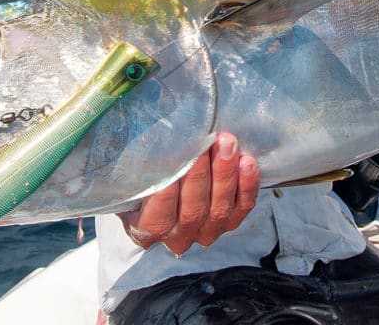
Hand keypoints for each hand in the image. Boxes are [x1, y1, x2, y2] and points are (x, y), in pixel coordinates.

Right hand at [117, 131, 259, 255]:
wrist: (168, 183)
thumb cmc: (145, 175)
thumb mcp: (131, 174)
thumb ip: (137, 166)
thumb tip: (150, 140)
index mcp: (145, 229)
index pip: (157, 219)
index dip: (166, 195)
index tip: (174, 164)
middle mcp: (176, 237)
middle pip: (193, 211)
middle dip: (202, 174)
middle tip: (208, 143)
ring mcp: (205, 232)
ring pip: (219, 210)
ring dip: (225, 174)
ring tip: (227, 144)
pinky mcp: (230, 222)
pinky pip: (241, 208)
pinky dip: (246, 186)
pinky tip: (247, 162)